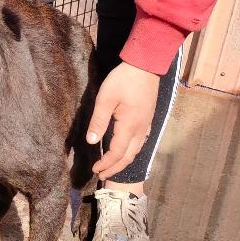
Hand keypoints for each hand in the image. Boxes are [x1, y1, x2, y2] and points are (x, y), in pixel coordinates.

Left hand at [86, 62, 159, 179]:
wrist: (146, 65)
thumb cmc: (123, 80)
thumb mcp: (105, 99)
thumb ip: (98, 121)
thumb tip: (91, 142)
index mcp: (129, 126)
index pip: (117, 153)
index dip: (106, 164)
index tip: (95, 169)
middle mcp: (140, 129)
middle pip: (129, 156)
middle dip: (115, 168)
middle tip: (102, 174)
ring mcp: (146, 125)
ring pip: (136, 150)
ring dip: (123, 161)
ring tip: (112, 166)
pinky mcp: (148, 119)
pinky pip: (140, 142)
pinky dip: (131, 151)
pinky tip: (125, 150)